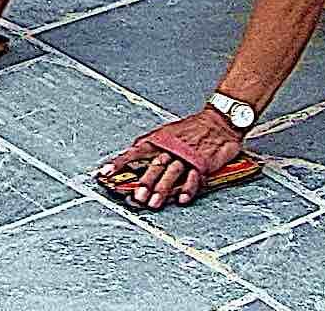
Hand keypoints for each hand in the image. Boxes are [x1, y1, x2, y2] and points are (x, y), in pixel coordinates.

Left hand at [97, 109, 245, 209]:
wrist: (220, 120)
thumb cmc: (192, 128)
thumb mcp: (168, 131)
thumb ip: (151, 143)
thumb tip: (133, 151)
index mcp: (160, 139)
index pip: (136, 151)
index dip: (120, 162)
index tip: (105, 173)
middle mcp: (172, 147)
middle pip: (155, 165)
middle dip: (145, 181)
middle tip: (136, 196)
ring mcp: (188, 156)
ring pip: (173, 172)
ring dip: (163, 188)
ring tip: (154, 203)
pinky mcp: (203, 164)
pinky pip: (195, 177)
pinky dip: (188, 189)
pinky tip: (181, 199)